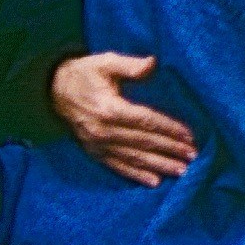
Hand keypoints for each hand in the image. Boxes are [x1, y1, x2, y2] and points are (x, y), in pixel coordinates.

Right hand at [51, 53, 193, 185]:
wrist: (52, 90)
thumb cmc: (84, 74)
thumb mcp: (104, 62)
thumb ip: (129, 65)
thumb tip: (152, 63)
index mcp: (108, 109)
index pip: (145, 121)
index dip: (169, 129)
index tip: (190, 135)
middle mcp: (103, 130)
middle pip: (143, 142)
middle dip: (170, 149)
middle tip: (193, 155)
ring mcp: (97, 144)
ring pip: (133, 158)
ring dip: (159, 165)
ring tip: (182, 170)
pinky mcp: (93, 151)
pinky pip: (117, 166)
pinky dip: (136, 175)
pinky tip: (155, 182)